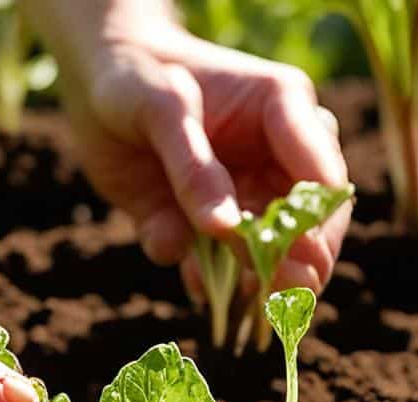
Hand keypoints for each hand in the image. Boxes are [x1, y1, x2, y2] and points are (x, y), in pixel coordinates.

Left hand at [56, 22, 350, 299]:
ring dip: (261, 281)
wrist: (96, 83)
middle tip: (282, 300)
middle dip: (301, 262)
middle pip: (310, 221)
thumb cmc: (136, 75)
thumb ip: (192, 166)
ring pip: (271, 251)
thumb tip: (227, 230)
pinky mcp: (208, 226)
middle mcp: (277, 157)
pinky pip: (218, 264)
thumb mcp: (159, 106)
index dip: (318, 220)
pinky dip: (211, 281)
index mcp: (284, 110)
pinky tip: (199, 288)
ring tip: (250, 309)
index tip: (303, 259)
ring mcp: (246, 196)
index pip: (321, 171)